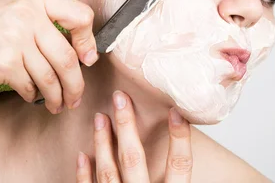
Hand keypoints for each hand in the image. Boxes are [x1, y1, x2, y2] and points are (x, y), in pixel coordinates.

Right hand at [0, 0, 97, 112]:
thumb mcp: (11, 7)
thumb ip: (43, 19)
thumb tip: (80, 47)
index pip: (80, 17)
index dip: (88, 41)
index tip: (87, 58)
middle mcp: (28, 14)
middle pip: (68, 56)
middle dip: (76, 83)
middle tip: (76, 96)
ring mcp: (16, 38)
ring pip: (51, 76)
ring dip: (58, 95)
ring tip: (58, 104)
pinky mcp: (4, 63)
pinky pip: (30, 86)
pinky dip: (33, 95)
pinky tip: (31, 97)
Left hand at [76, 91, 192, 181]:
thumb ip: (178, 179)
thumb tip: (192, 153)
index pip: (180, 165)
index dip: (180, 138)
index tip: (176, 111)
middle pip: (133, 160)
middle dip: (126, 126)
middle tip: (120, 99)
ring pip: (108, 172)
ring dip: (102, 142)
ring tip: (100, 117)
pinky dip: (84, 174)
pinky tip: (82, 156)